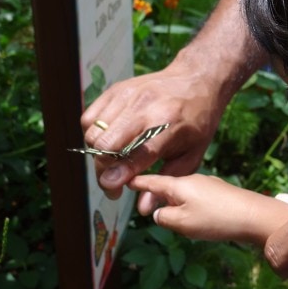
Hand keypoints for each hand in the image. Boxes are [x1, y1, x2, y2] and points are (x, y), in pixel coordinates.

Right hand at [81, 62, 225, 202]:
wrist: (196, 80)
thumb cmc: (197, 121)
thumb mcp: (193, 153)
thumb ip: (167, 180)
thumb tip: (144, 208)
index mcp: (167, 125)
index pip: (134, 155)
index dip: (118, 177)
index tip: (113, 191)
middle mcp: (144, 109)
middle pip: (105, 145)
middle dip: (104, 169)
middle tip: (113, 181)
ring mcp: (127, 96)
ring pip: (93, 132)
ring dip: (98, 152)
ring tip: (113, 160)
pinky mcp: (116, 90)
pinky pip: (90, 117)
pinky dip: (93, 133)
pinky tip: (109, 141)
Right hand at [128, 174, 287, 246]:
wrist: (255, 216)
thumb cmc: (215, 219)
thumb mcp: (182, 223)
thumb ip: (164, 218)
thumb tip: (159, 213)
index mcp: (179, 183)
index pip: (151, 180)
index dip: (137, 182)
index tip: (123, 179)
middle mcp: (193, 179)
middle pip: (167, 186)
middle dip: (155, 197)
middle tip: (145, 211)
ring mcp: (208, 184)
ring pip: (182, 192)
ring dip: (172, 203)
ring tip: (170, 219)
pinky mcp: (220, 192)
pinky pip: (196, 196)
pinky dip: (187, 205)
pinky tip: (193, 218)